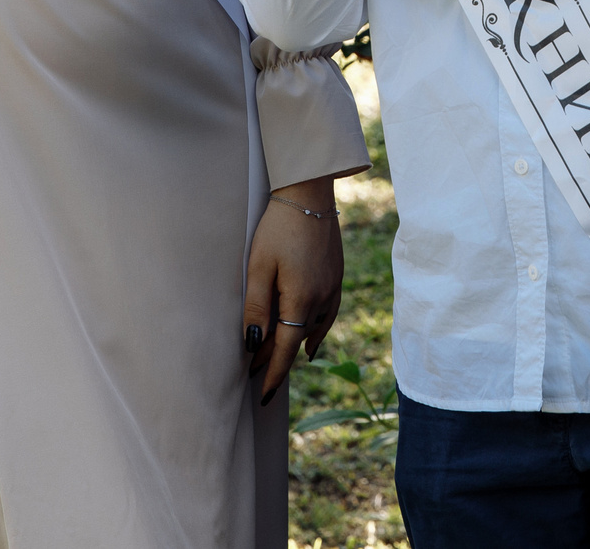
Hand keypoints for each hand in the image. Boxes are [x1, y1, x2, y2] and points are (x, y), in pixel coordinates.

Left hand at [243, 177, 343, 403]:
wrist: (309, 193)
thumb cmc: (278, 227)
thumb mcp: (258, 266)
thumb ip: (256, 306)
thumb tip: (252, 343)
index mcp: (301, 300)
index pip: (285, 349)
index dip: (273, 373)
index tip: (262, 395)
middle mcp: (322, 299)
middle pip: (297, 340)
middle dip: (277, 359)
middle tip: (255, 375)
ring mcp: (333, 287)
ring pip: (313, 329)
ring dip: (294, 345)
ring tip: (277, 359)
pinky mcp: (336, 275)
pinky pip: (328, 314)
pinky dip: (317, 331)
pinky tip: (312, 340)